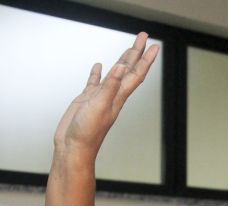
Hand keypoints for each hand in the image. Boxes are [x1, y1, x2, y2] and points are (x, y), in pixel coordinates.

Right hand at [53, 32, 159, 161]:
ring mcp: (99, 97)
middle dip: (136, 52)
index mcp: (118, 96)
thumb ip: (110, 86)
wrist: (73, 148)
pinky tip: (99, 66)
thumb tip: (121, 67)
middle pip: (128, 69)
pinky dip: (98, 73)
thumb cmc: (87, 133)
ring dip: (122, 60)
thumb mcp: (100, 105)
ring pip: (114, 74)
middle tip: (144, 37)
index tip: (154, 45)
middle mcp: (112, 95)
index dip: (146, 59)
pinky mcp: (86, 100)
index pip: (136, 73)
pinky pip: (94, 82)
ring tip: (129, 47)